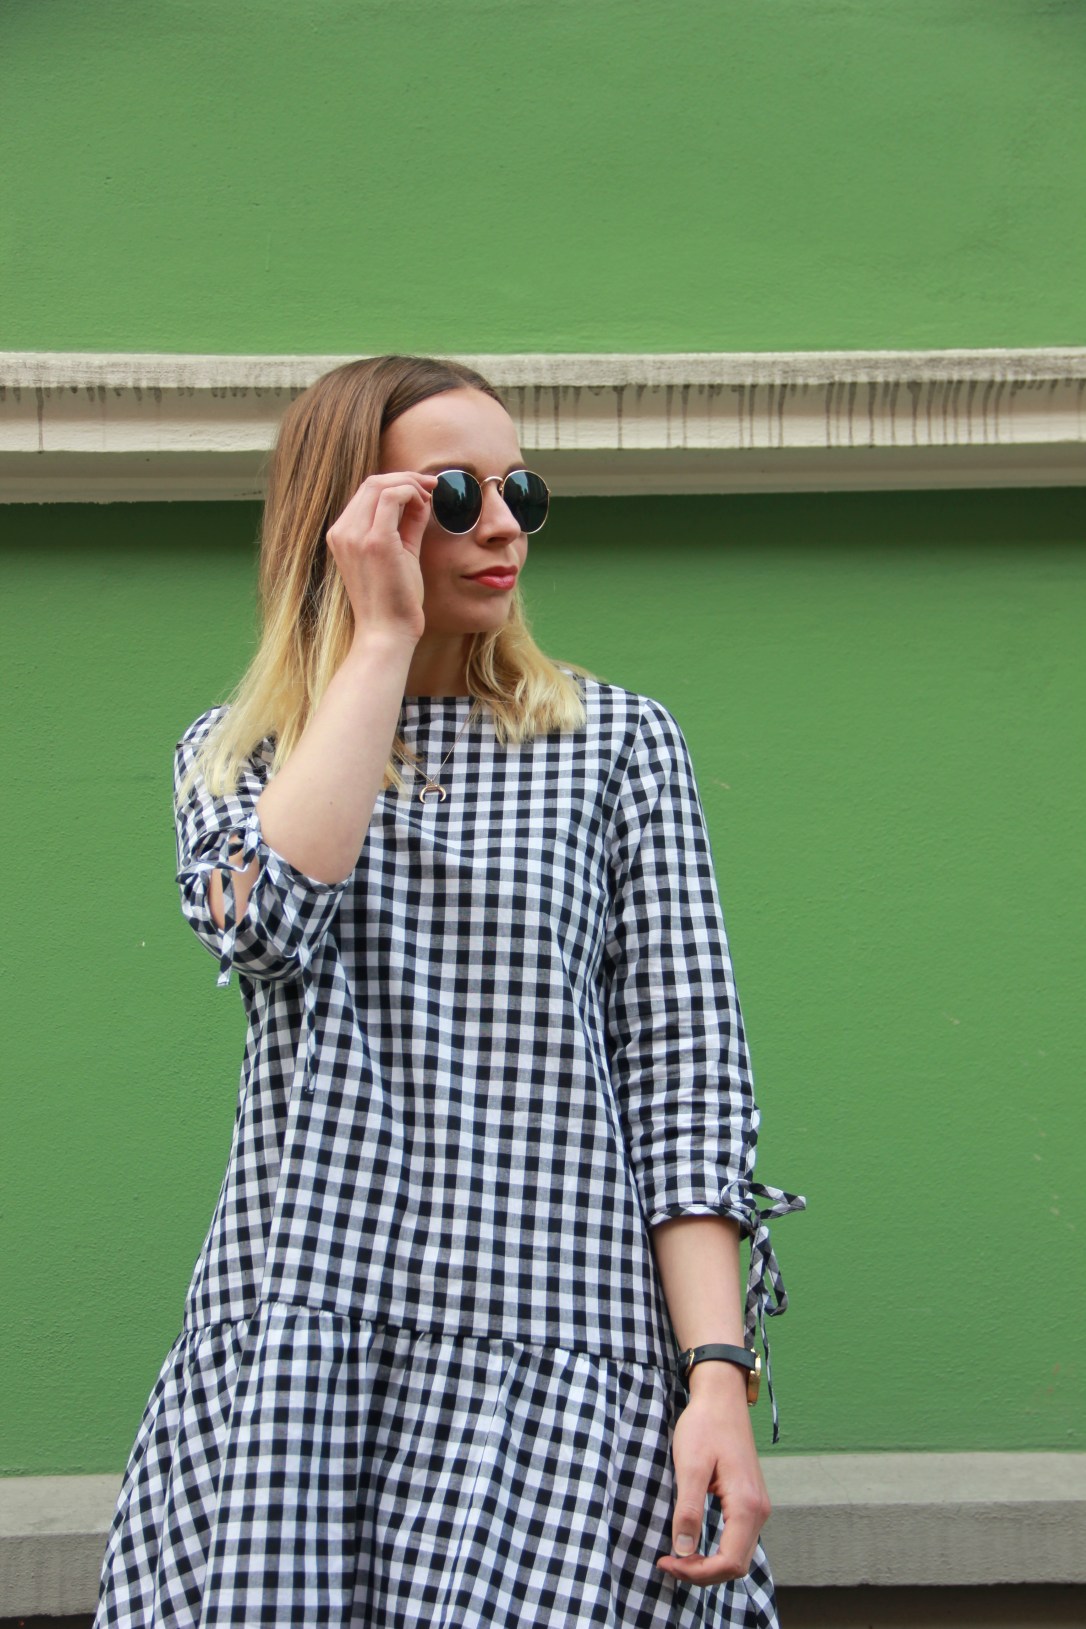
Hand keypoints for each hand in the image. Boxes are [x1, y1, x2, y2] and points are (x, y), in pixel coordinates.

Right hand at [325, 470, 438, 648]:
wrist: (387, 633)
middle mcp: (342, 532)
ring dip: (410, 483)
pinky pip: (392, 497)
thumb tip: (421, 499)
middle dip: (405, 478)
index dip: (396, 483)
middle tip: (431, 486)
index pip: (366, 494)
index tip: (422, 491)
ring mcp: (355, 536)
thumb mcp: (399, 554)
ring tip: (430, 496)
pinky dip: (411, 493)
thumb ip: (406, 525)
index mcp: (342, 536)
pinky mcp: (375, 542)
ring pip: (379, 484)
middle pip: (371, 483)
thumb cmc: (393, 600)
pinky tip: (425, 505)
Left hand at [655, 1378, 770, 1588]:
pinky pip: (738, 1538)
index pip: (729, 1562)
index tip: (667, 1562)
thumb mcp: (690, 1466)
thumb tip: (684, 1551)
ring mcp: (757, 1506)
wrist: (721, 1397)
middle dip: (702, 1572)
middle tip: (667, 1562)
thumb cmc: (705, 1426)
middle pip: (736, 1564)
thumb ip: (688, 1510)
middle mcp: (759, 1510)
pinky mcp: (750, 1500)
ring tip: (676, 1556)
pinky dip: (716, 1549)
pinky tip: (693, 1543)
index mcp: (747, 1504)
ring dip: (709, 1564)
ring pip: (738, 1554)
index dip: (698, 1572)